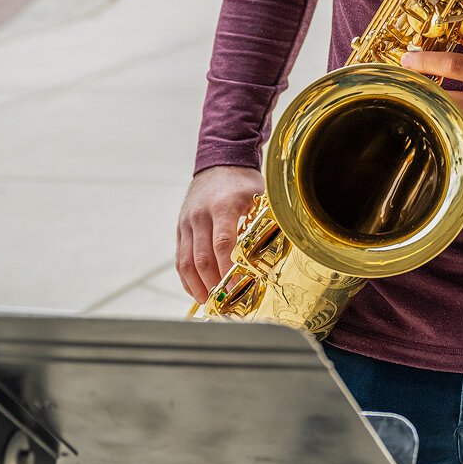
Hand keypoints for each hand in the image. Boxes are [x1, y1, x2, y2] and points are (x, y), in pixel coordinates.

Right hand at [175, 164, 264, 300]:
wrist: (218, 162)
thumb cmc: (243, 182)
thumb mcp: (261, 194)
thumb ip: (267, 220)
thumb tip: (283, 247)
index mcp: (223, 207)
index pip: (222, 243)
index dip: (228, 268)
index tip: (236, 287)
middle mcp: (201, 216)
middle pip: (202, 257)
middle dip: (212, 283)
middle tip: (223, 301)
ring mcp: (187, 222)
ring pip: (186, 260)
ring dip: (196, 284)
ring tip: (207, 301)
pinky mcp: (180, 228)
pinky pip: (180, 256)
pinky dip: (186, 276)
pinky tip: (196, 289)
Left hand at [401, 22, 462, 154]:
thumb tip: (447, 19)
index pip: (454, 66)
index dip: (426, 61)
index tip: (406, 58)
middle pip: (443, 99)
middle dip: (417, 90)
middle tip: (400, 82)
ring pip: (443, 122)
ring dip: (423, 110)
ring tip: (408, 100)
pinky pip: (451, 140)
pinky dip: (436, 129)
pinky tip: (426, 118)